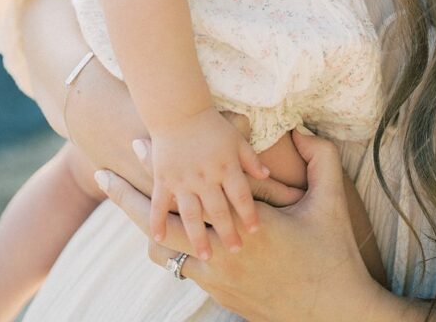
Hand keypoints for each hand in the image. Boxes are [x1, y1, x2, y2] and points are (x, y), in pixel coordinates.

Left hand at [97, 130, 385, 321]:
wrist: (333, 313)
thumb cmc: (332, 254)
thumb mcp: (332, 201)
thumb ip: (320, 158)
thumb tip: (303, 130)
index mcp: (243, 224)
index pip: (189, 190)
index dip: (159, 166)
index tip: (136, 142)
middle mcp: (222, 254)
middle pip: (158, 226)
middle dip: (127, 200)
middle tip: (102, 175)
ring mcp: (216, 279)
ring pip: (164, 252)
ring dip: (146, 227)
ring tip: (126, 202)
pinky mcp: (219, 294)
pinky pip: (180, 268)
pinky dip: (169, 247)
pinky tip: (163, 234)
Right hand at [149, 106, 269, 259]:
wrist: (178, 108)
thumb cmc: (211, 124)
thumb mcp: (236, 138)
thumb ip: (251, 159)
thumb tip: (267, 176)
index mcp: (226, 166)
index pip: (242, 196)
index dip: (249, 214)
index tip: (255, 231)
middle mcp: (206, 176)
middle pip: (219, 210)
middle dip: (228, 232)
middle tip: (236, 252)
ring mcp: (183, 179)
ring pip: (192, 214)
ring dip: (198, 236)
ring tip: (206, 255)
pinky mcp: (163, 178)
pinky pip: (159, 204)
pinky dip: (157, 221)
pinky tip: (159, 238)